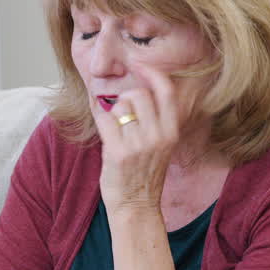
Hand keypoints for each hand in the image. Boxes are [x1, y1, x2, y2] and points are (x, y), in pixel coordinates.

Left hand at [91, 63, 195, 213]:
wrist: (136, 205)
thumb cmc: (144, 173)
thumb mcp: (160, 145)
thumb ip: (154, 120)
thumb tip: (134, 90)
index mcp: (171, 132)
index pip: (166, 92)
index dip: (154, 73)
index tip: (141, 64)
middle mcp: (158, 135)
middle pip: (138, 94)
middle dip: (125, 99)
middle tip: (122, 115)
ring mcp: (138, 143)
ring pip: (119, 106)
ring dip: (113, 114)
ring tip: (116, 132)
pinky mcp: (117, 151)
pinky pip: (103, 119)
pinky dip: (99, 117)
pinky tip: (102, 126)